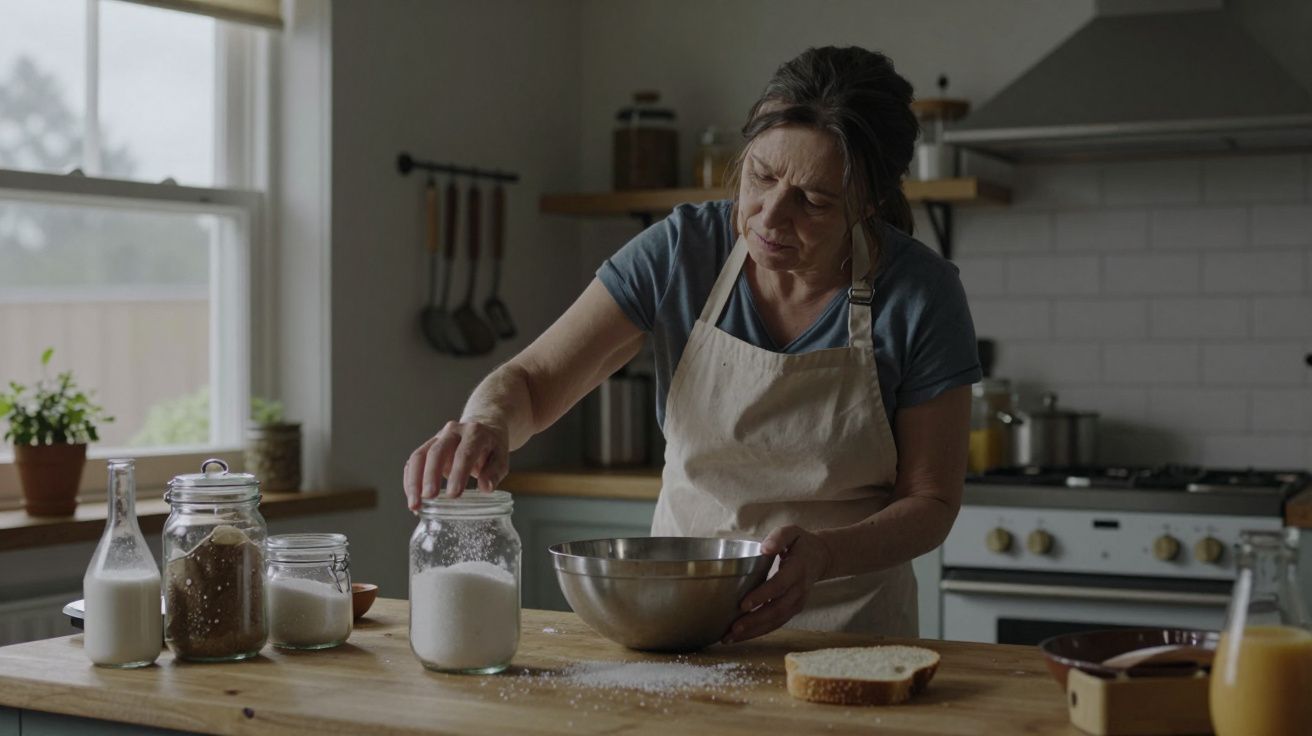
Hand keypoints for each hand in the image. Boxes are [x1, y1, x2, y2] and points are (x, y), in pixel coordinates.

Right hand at [403, 419, 508, 510]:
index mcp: (474, 433)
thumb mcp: (502, 457)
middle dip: (430, 476)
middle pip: (436, 451)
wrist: (482, 426)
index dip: (458, 473)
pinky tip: (413, 497)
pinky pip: (413, 462)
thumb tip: (485, 488)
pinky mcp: (427, 446)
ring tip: (415, 504)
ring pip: (419, 456)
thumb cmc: (492, 446)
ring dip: (414, 481)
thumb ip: (495, 472)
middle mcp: (453, 431)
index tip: (453, 495)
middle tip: (429, 497)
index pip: (464, 453)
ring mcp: (437, 437)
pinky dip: (410, 480)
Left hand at [723, 525, 832, 643]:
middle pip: (777, 609)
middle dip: (754, 621)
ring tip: (730, 638)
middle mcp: (799, 589)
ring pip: (777, 621)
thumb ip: (778, 537)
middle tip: (733, 629)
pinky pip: (777, 623)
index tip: (743, 605)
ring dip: (754, 631)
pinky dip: (760, 631)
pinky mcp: (794, 609)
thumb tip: (764, 548)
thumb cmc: (800, 542)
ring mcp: (798, 602)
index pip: (779, 585)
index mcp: (797, 569)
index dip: (762, 596)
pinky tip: (741, 635)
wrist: (821, 557)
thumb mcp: (792, 531)